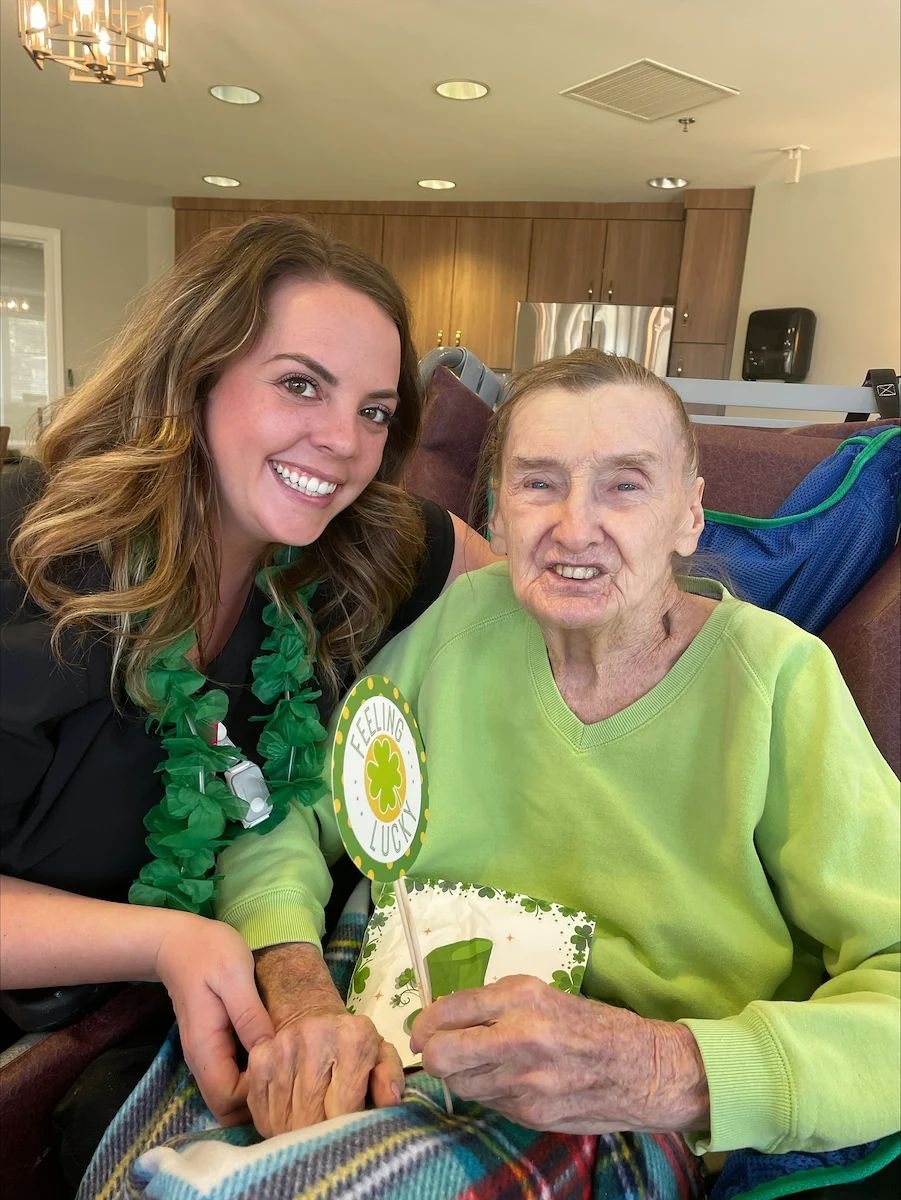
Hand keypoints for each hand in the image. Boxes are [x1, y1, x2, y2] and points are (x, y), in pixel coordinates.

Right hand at [155, 915, 274, 1126]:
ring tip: (287, 1063)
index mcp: (205, 1049)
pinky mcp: (215, 1047)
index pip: (228, 1101)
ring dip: (258, 1089)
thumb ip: (250, 1016)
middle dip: (259, 1100)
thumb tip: (271, 1053)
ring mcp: (207, 1056)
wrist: (179, 943)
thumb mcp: (235, 976)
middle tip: (290, 1071)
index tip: (283, 1068)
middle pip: (228, 1108)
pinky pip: (233, 1077)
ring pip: (231, 1096)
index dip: (257, 1094)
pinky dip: (253, 1075)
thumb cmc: (209, 954)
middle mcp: (202, 1062)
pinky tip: (275, 1053)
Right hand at [245, 942, 404, 1136]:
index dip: (347, 1128)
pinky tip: (290, 1113)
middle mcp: (314, 1037)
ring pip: (284, 1122)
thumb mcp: (380, 1055)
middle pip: (312, 1120)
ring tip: (311, 1122)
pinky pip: (262, 1112)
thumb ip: (389, 1077)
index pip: (346, 1107)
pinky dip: (274, 1124)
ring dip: (296, 1133)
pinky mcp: (258, 1059)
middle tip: (329, 1133)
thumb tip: (391, 1101)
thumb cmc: (353, 1045)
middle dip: (321, 1136)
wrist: (312, 1015)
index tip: (350, 1130)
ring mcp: (282, 1048)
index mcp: (354, 1037)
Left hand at [410, 974, 709, 1133]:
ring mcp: (525, 1081)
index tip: (423, 1029)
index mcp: (523, 996)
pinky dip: (489, 1092)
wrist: (646, 1069)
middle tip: (439, 1049)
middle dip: (432, 1053)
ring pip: (460, 1085)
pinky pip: (488, 1103)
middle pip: (441, 1055)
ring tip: (482, 1064)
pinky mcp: (532, 1114)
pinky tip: (511, 1081)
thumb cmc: (596, 1024)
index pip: (449, 1010)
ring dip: (461, 1075)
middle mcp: (520, 1036)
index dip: (425, 1022)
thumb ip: (497, 1005)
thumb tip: (448, 1017)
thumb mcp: (545, 995)